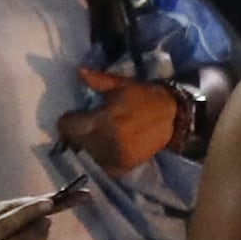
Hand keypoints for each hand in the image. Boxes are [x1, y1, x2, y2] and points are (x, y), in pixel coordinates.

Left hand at [58, 68, 185, 170]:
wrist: (173, 115)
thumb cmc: (144, 97)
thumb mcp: (121, 85)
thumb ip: (98, 80)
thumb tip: (78, 72)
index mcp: (105, 118)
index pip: (71, 126)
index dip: (67, 121)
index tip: (70, 117)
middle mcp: (108, 140)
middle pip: (76, 143)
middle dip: (73, 136)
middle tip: (78, 128)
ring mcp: (117, 155)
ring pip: (87, 156)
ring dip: (84, 149)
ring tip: (89, 139)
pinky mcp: (125, 165)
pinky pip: (102, 167)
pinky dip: (98, 160)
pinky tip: (101, 151)